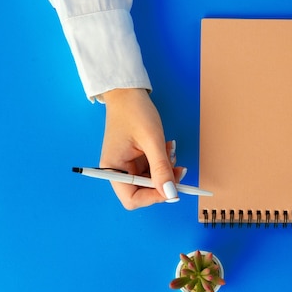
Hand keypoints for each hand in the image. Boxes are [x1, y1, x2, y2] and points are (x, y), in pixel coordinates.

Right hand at [99, 88, 185, 209]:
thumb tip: (171, 194)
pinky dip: (164, 162)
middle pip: (144, 192)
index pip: (132, 199)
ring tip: (171, 151)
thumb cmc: (134, 112)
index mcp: (113, 169)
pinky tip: (167, 148)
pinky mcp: (136, 159)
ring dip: (166, 170)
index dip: (154, 197)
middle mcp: (118, 171)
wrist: (128, 92)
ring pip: (152, 181)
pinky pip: (153, 169)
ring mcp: (127, 165)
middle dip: (163, 182)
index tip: (173, 188)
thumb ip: (161, 168)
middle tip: (178, 169)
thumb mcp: (152, 140)